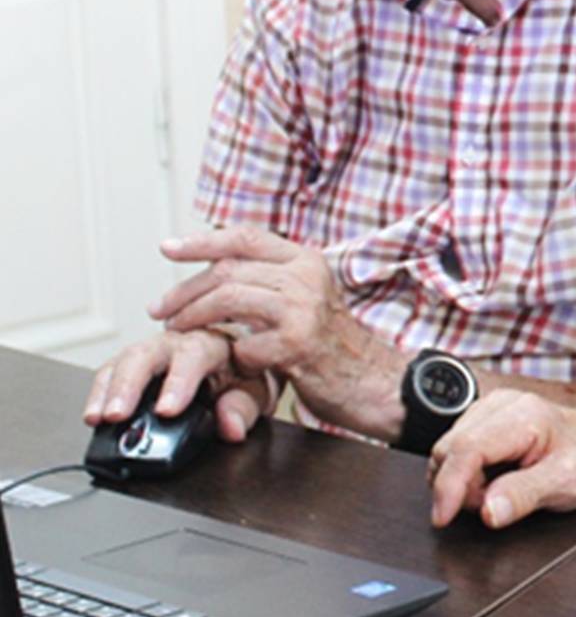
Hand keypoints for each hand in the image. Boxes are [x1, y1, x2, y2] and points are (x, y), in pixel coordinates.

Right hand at [83, 330, 272, 444]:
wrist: (244, 350)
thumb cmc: (249, 370)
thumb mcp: (258, 390)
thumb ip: (245, 408)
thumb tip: (231, 426)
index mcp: (215, 343)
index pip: (195, 355)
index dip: (178, 382)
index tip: (166, 410)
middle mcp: (180, 340)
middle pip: (149, 351)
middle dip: (130, 384)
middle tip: (117, 414)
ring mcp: (155, 349)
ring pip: (126, 359)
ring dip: (109, 389)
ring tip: (98, 417)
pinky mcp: (135, 361)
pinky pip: (112, 370)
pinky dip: (100, 391)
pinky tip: (93, 413)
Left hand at [152, 227, 402, 438]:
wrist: (373, 380)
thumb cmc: (333, 344)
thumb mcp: (309, 297)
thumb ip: (273, 280)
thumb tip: (219, 268)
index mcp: (306, 261)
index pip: (246, 236)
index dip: (203, 240)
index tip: (169, 247)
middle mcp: (306, 277)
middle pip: (229, 269)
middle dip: (185, 290)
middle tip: (161, 309)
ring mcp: (302, 309)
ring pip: (229, 298)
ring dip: (194, 317)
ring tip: (177, 331)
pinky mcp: (296, 345)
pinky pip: (243, 345)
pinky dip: (231, 356)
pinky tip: (234, 364)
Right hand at [428, 390, 575, 529]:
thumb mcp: (566, 483)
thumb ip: (525, 496)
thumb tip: (488, 511)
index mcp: (524, 415)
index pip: (467, 447)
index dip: (449, 485)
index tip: (443, 517)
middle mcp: (502, 404)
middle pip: (449, 449)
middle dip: (459, 487)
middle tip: (492, 504)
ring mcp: (490, 410)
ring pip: (448, 450)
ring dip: (462, 482)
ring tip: (498, 491)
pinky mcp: (484, 420)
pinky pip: (456, 450)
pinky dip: (466, 474)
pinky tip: (491, 480)